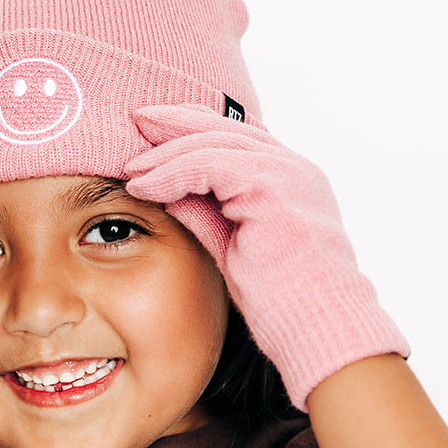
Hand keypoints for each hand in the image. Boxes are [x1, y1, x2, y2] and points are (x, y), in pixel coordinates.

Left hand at [123, 105, 407, 411]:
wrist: (317, 327)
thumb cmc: (282, 301)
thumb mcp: (232, 248)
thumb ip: (206, 214)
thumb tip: (169, 193)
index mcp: (290, 179)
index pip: (237, 137)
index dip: (193, 127)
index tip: (153, 130)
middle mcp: (293, 168)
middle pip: (225, 128)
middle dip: (175, 123)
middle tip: (136, 120)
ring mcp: (287, 172)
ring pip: (213, 143)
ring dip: (165, 155)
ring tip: (130, 169)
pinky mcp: (272, 186)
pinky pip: (209, 164)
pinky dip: (171, 173)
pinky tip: (144, 186)